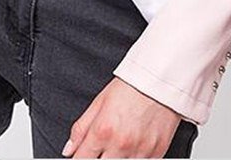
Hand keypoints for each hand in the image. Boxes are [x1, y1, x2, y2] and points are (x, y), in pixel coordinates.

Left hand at [62, 76, 181, 157]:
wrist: (162, 78)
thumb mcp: (100, 102)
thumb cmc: (132, 86)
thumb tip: (69, 150)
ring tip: (120, 145)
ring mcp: (139, 151)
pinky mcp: (157, 153)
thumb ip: (81, 128)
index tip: (83, 156)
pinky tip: (134, 147)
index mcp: (103, 131)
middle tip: (104, 148)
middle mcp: (120, 144)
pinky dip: (135, 159)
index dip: (80, 158)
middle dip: (99, 159)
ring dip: (117, 159)